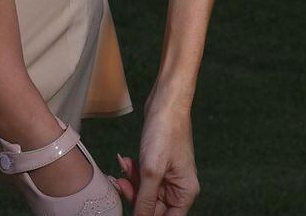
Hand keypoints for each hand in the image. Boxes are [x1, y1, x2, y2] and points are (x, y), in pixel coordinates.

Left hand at [111, 96, 199, 215]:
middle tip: (121, 185)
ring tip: (124, 168)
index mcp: (184, 192)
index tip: (133, 211)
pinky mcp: (156, 163)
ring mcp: (167, 175)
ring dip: (131, 182)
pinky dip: (132, 171)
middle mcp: (178, 187)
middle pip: (153, 207)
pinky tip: (126, 161)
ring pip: (145, 192)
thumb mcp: (152, 170)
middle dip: (135, 197)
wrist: (164, 101)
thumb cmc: (165, 131)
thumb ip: (145, 200)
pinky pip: (142, 177)